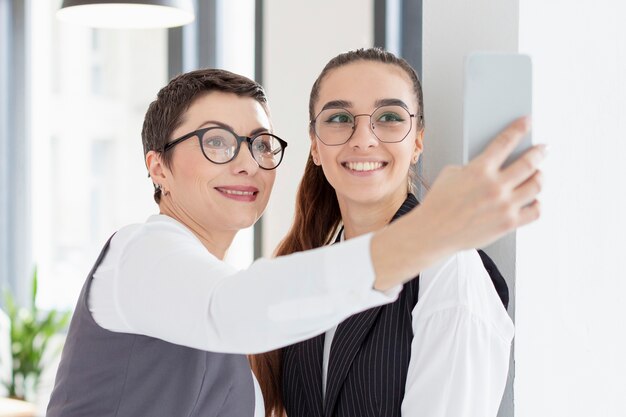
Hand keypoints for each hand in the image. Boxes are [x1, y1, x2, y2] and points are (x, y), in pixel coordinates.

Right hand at [419, 117, 544, 250]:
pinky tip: (532, 200)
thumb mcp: (451, 174)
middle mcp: (495, 186)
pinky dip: (537, 203)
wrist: (433, 232)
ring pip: (536, 185)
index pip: (505, 141)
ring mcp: (504, 206)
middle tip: (543, 148)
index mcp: (479, 170)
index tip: (528, 122)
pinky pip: (535, 210)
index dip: (520, 128)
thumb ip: (475, 167)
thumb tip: (495, 165)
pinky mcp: (508, 223)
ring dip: (540, 176)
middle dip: (539, 151)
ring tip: (538, 174)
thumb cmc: (439, 203)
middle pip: (529, 162)